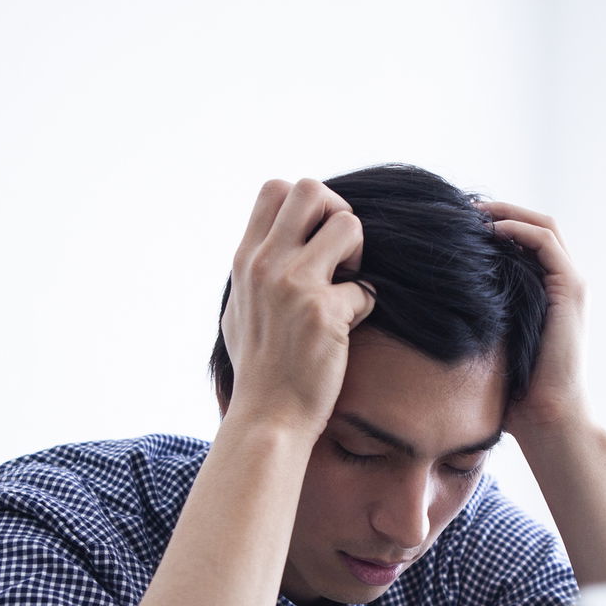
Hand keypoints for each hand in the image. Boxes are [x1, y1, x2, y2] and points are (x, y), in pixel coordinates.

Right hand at [219, 179, 374, 435]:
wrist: (268, 416)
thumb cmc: (259, 368)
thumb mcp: (240, 309)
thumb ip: (256, 271)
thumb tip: (272, 241)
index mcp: (245, 260)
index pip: (276, 189)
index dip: (307, 207)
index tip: (313, 242)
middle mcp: (265, 264)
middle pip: (310, 189)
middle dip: (336, 213)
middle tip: (339, 254)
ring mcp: (294, 285)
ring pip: (348, 224)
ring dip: (357, 254)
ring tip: (346, 287)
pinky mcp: (324, 312)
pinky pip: (365, 287)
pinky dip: (364, 306)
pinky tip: (347, 331)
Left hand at [479, 201, 589, 437]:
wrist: (547, 418)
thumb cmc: (514, 393)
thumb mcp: (489, 344)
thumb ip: (477, 320)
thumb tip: (433, 309)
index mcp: (547, 293)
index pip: (523, 242)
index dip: (493, 225)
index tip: (456, 225)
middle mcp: (563, 283)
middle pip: (533, 226)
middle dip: (497, 211)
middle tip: (459, 208)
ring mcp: (570, 284)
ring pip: (542, 226)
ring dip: (505, 212)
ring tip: (470, 212)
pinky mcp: (571, 289)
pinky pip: (545, 241)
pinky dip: (517, 227)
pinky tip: (488, 230)